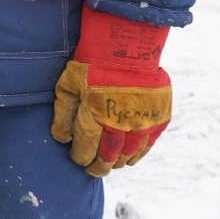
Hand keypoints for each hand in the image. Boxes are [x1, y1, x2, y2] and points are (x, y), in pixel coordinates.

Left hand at [51, 6, 172, 176]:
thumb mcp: (67, 84)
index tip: (76, 158)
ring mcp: (141, 123)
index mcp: (95, 115)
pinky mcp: (158, 119)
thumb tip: (62, 138)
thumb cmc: (91, 65)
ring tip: (109, 165)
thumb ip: (62, 113)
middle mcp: (119, 123)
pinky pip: (147, 146)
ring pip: (128, 154)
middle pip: (107, 156)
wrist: (126, 48)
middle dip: (98, 166)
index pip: (86, 147)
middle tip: (92, 170)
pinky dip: (137, 156)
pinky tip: (129, 159)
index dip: (80, 157)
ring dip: (117, 163)